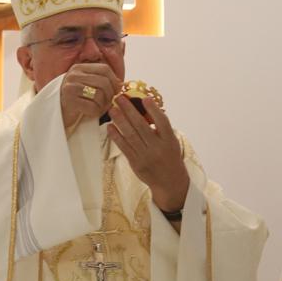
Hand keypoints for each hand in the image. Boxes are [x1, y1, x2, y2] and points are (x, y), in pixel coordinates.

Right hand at [60, 63, 121, 131]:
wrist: (55, 114)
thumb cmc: (75, 100)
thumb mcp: (86, 86)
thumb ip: (102, 81)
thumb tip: (123, 84)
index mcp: (79, 68)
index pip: (104, 69)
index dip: (114, 80)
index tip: (116, 91)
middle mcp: (73, 75)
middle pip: (104, 82)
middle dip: (111, 94)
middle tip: (109, 102)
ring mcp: (69, 87)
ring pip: (99, 94)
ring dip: (103, 105)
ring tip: (99, 108)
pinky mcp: (69, 102)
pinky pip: (92, 107)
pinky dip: (96, 113)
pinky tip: (91, 113)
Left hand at [107, 96, 189, 212]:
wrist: (170, 182)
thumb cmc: (169, 157)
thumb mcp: (171, 142)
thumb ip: (161, 128)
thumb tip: (144, 109)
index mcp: (169, 140)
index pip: (162, 122)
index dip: (154, 110)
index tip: (145, 98)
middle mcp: (157, 148)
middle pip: (142, 126)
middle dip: (129, 110)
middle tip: (119, 98)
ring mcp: (146, 156)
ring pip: (130, 135)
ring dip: (119, 121)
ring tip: (112, 109)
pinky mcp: (136, 163)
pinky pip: (124, 147)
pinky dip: (116, 136)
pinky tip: (110, 127)